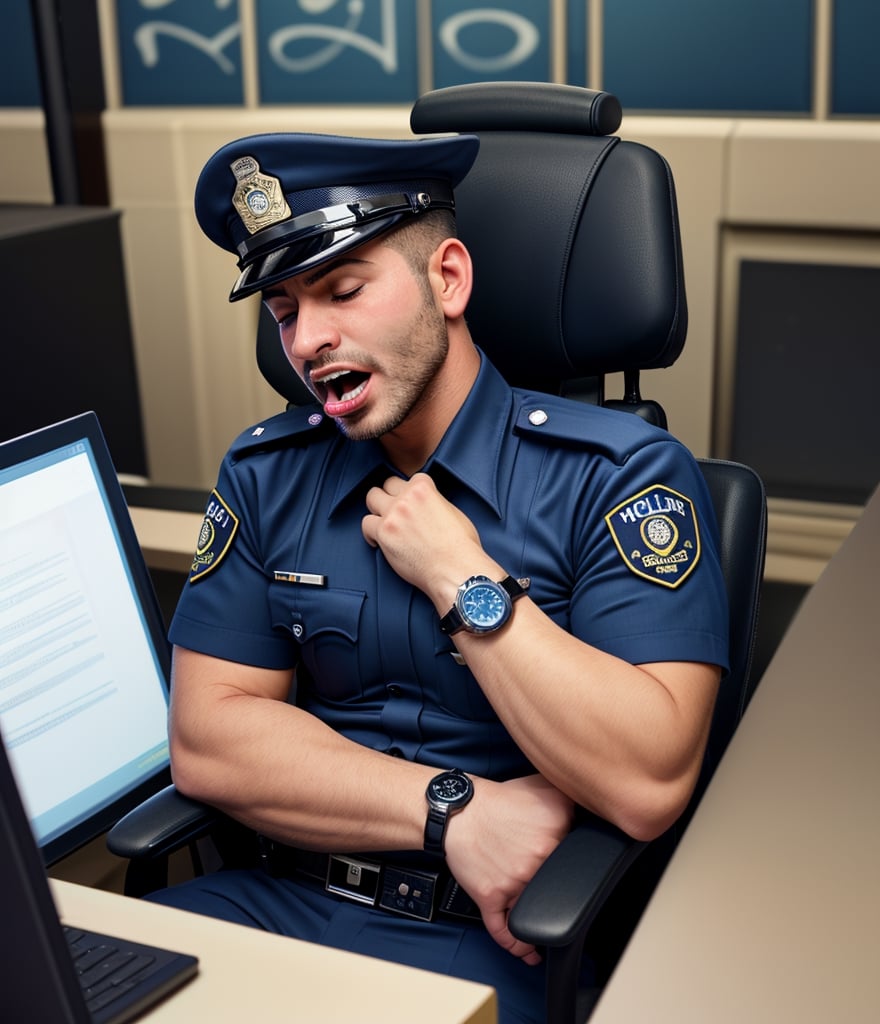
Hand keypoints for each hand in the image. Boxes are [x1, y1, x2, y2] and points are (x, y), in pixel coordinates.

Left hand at [362, 474, 490, 604]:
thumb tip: (427, 506)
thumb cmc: (460, 546)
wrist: (455, 569)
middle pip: (386, 484)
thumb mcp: (453, 512)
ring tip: (384, 522)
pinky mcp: (383, 534)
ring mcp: (392, 515)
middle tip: (394, 508)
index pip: (410, 478)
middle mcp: (406, 498)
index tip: (411, 502)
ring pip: (371, 499)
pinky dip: (371, 532)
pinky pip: (366, 525)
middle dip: (390, 495)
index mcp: (424, 489)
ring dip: (377, 510)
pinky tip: (379, 540)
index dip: (411, 491)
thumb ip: (434, 502)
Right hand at [443, 774, 574, 963]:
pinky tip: (529, 953)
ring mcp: (515, 881)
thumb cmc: (497, 800)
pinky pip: (506, 930)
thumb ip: (571, 797)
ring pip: (537, 910)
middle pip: (561, 883)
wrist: (457, 811)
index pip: (580, 854)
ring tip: (548, 927)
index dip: (576, 858)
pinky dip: (519, 947)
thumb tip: (592, 809)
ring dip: (544, 923)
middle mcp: (538, 858)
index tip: (574, 865)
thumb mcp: (542, 786)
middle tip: (553, 884)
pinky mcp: (492, 897)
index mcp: (555, 830)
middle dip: (559, 885)